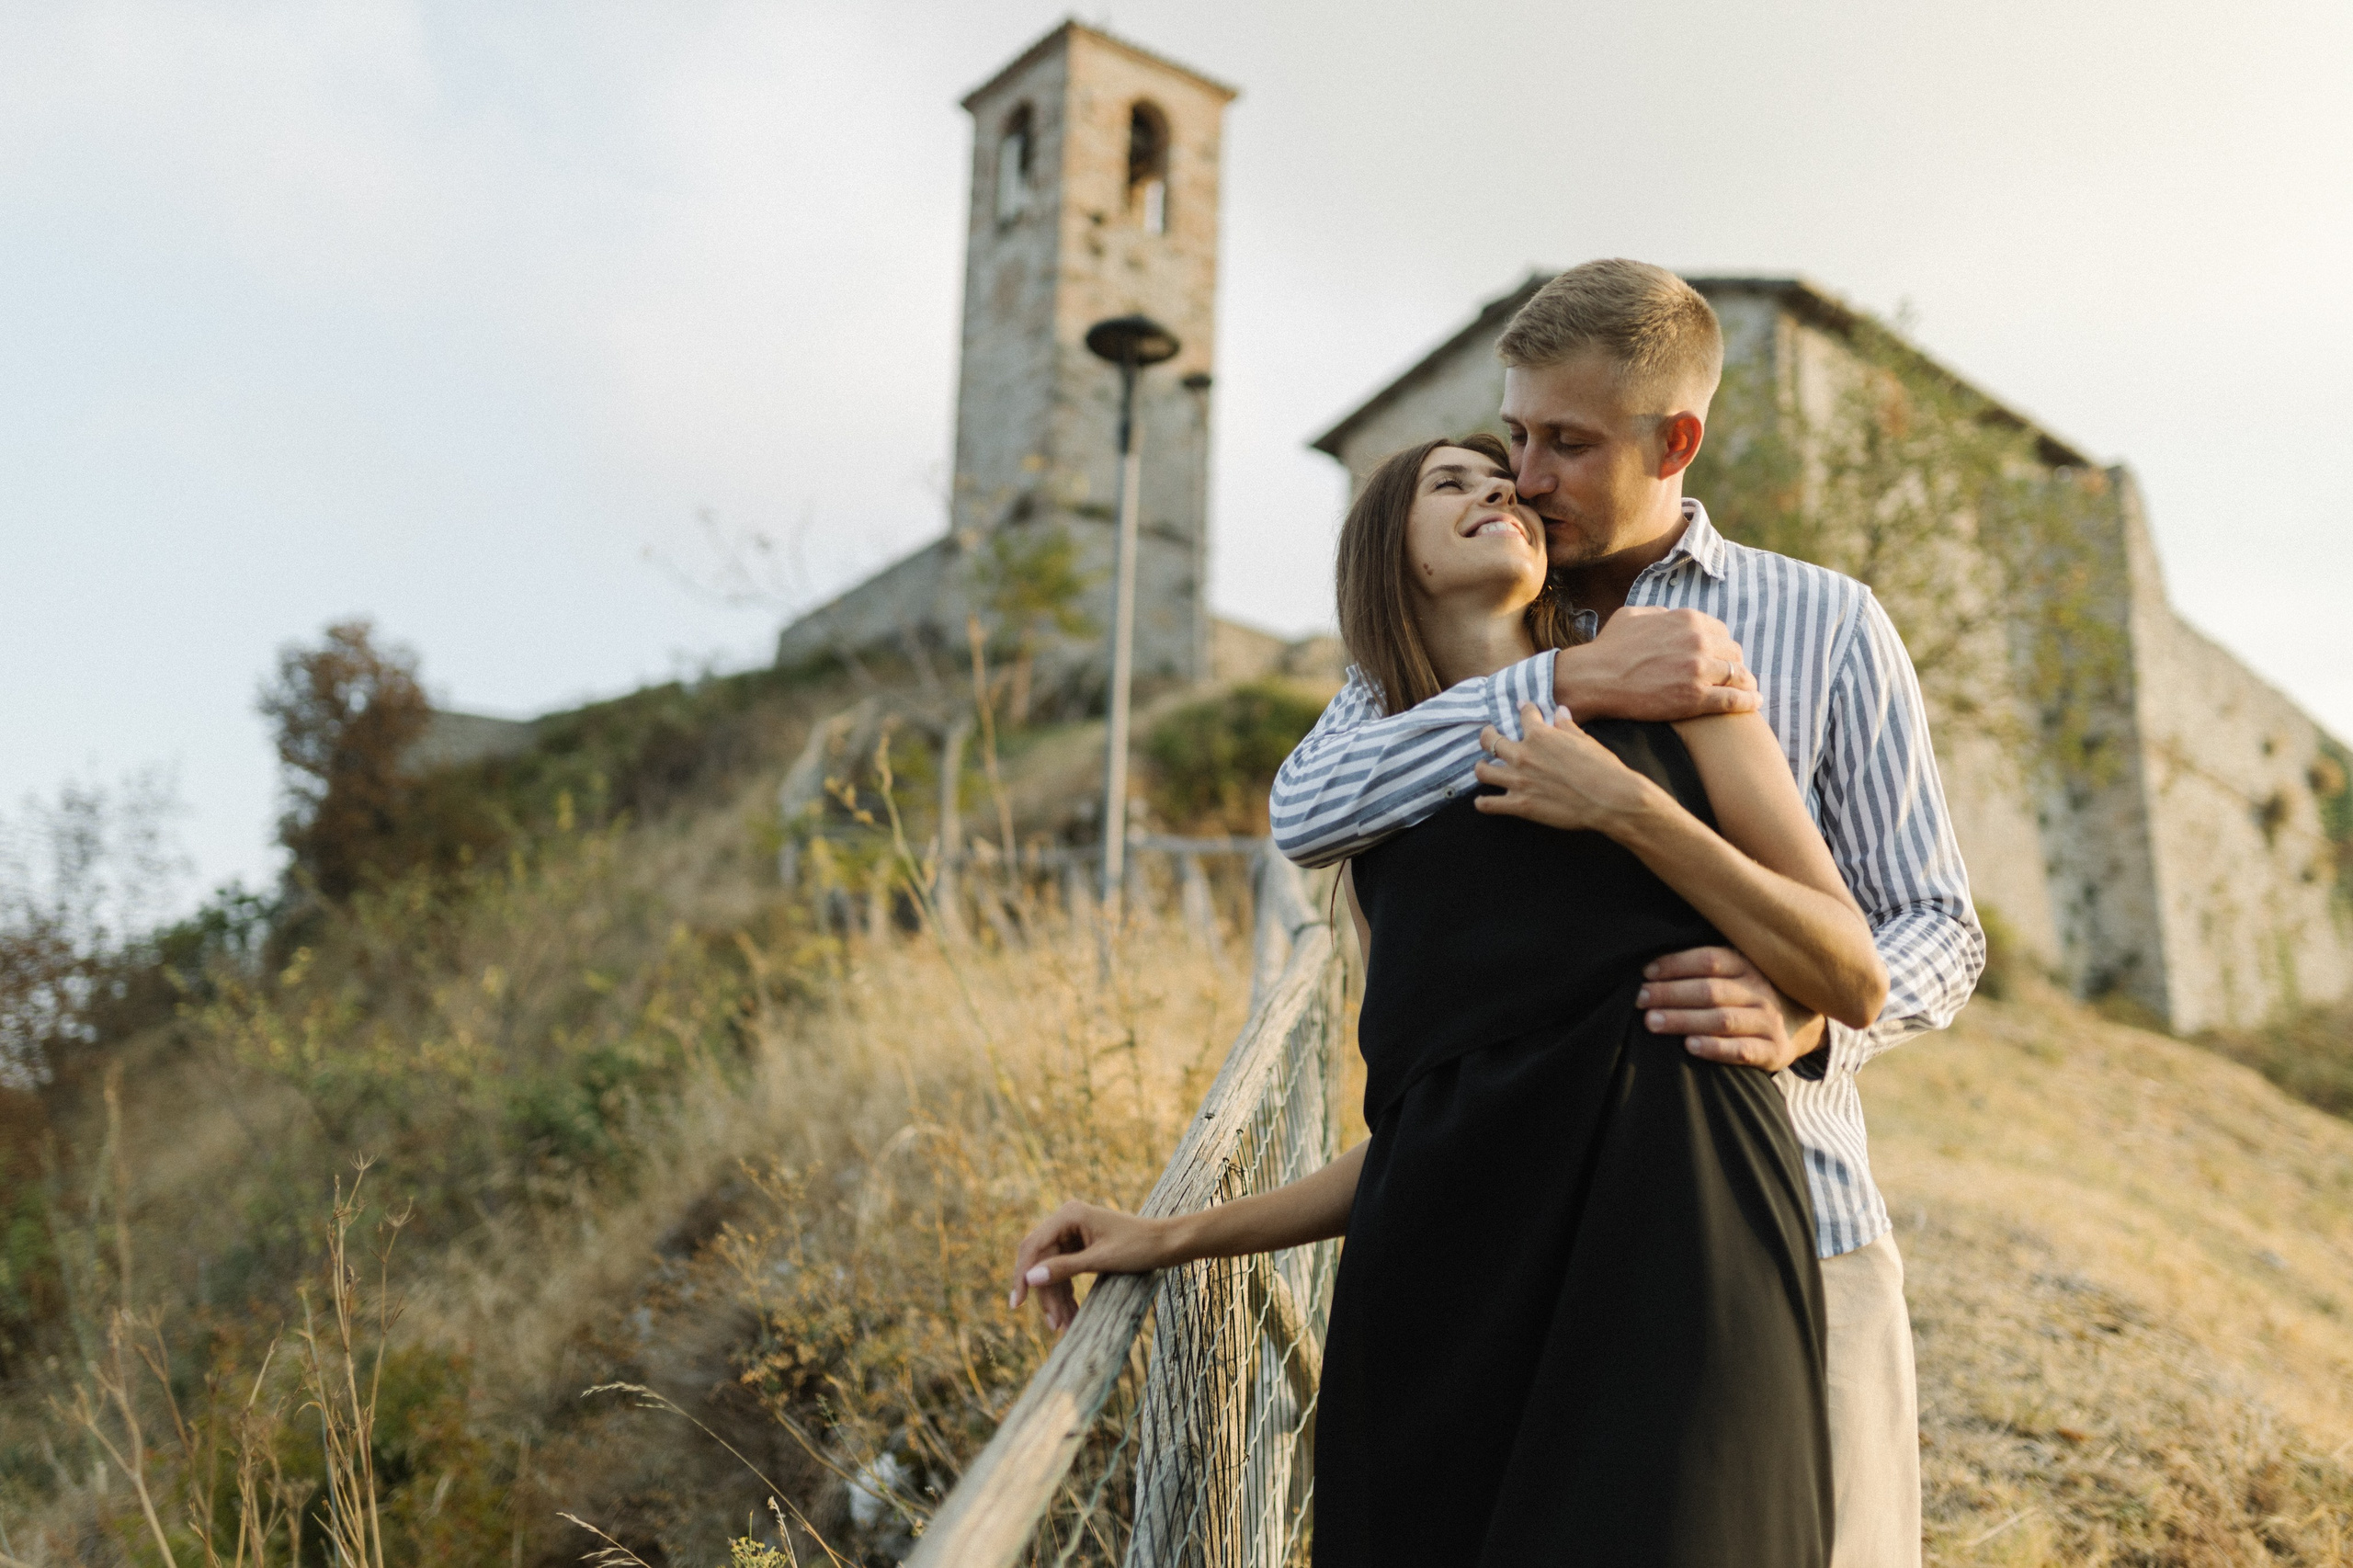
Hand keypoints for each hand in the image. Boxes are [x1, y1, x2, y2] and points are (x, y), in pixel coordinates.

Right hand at [1009, 1200, 1177, 1331]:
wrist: (1167, 1244)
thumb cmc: (1139, 1246)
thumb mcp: (1101, 1260)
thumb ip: (1064, 1268)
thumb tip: (1030, 1278)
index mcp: (1068, 1215)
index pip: (1033, 1247)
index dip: (1022, 1276)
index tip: (1017, 1304)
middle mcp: (1066, 1220)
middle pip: (1041, 1261)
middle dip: (1047, 1294)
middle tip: (1055, 1325)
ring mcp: (1073, 1233)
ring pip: (1052, 1270)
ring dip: (1057, 1298)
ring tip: (1064, 1327)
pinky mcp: (1081, 1246)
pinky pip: (1064, 1271)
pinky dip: (1067, 1293)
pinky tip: (1070, 1315)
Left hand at [1473, 704, 1654, 832]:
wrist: (1610, 799)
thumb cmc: (1602, 768)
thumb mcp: (1584, 740)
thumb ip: (1566, 726)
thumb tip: (1560, 711)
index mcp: (1540, 735)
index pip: (1525, 715)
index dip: (1524, 709)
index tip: (1523, 708)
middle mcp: (1523, 755)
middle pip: (1490, 740)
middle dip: (1488, 735)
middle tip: (1490, 736)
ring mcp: (1518, 781)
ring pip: (1483, 771)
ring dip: (1481, 767)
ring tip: (1484, 766)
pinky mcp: (1519, 805)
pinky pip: (1488, 804)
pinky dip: (1483, 803)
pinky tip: (1483, 801)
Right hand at [1554, 606, 1759, 720]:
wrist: (1594, 679)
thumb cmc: (1608, 648)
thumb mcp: (1632, 616)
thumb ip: (1658, 613)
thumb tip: (1668, 615)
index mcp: (1686, 620)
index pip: (1720, 632)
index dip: (1721, 647)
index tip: (1719, 658)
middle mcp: (1697, 641)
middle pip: (1733, 652)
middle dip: (1733, 664)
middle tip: (1731, 677)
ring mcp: (1698, 670)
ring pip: (1739, 675)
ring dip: (1745, 682)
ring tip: (1747, 690)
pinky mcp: (1695, 698)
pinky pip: (1733, 699)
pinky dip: (1748, 701)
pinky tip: (1754, 703)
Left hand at [1637, 946, 1826, 1071]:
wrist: (1801, 1025)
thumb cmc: (1749, 997)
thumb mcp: (1736, 975)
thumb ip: (1704, 969)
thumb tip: (1650, 969)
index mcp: (1748, 967)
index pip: (1710, 960)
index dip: (1676, 965)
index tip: (1645, 973)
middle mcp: (1760, 991)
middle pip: (1710, 990)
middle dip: (1671, 994)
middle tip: (1640, 1000)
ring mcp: (1769, 1022)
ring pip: (1722, 1019)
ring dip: (1684, 1020)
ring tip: (1652, 1022)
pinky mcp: (1774, 1051)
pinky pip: (1742, 1050)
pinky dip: (1715, 1048)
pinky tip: (1689, 1046)